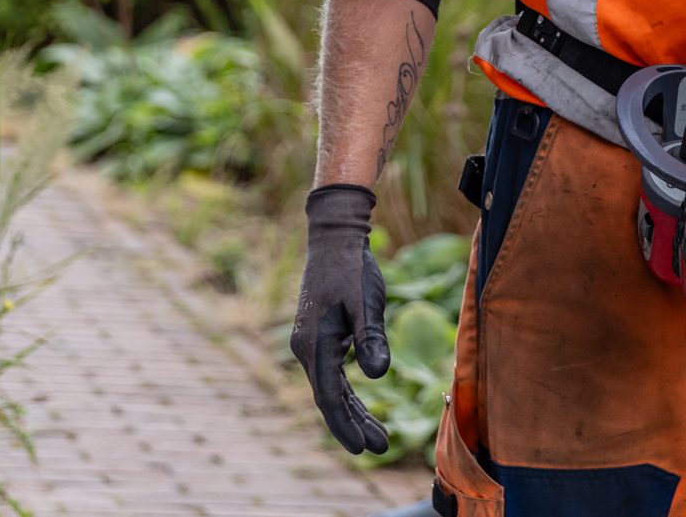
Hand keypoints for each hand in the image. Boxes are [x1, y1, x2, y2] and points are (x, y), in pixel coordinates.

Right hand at [288, 184, 391, 454]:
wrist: (334, 238)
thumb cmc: (352, 267)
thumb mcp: (366, 302)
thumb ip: (370, 337)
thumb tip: (376, 376)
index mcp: (314, 343)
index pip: (329, 397)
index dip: (346, 425)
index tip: (363, 449)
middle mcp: (305, 348)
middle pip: (329, 398)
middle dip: (353, 425)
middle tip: (380, 447)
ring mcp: (310, 343)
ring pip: (331, 388)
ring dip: (353, 411)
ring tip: (379, 436)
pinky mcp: (319, 337)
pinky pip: (332, 374)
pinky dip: (347, 393)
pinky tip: (362, 405)